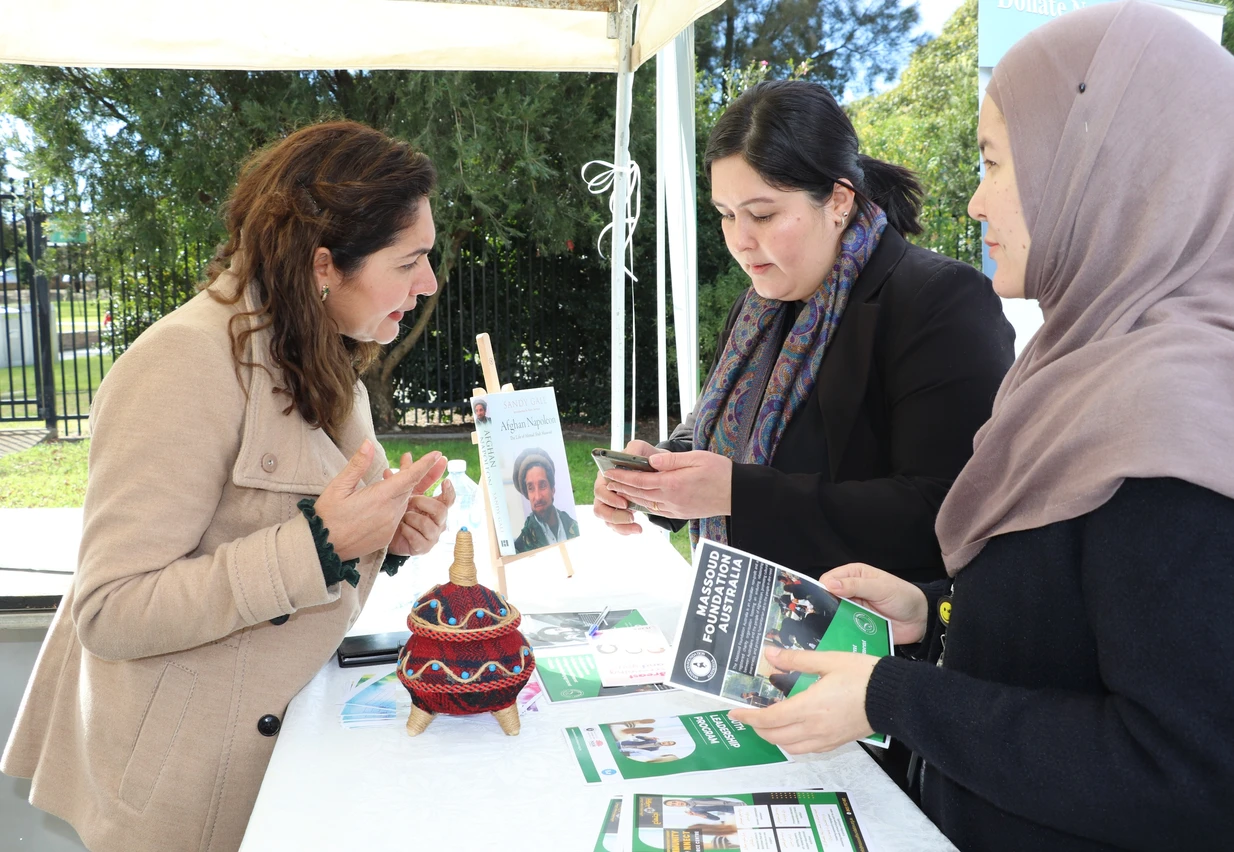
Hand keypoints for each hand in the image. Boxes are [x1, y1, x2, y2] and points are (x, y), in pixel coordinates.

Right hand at [312, 441, 446, 561]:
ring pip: (404, 502)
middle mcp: (391, 512)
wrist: (323, 549)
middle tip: (419, 460)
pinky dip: (395, 506)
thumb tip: (368, 443)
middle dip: (416, 474)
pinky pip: (398, 517)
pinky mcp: (388, 537)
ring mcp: (391, 526)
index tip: (438, 454)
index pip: (409, 477)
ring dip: (403, 491)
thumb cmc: (327, 516)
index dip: (425, 464)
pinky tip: (384, 503)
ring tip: (398, 479)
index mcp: (380, 497)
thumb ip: (357, 465)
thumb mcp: (338, 487)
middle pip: (409, 489)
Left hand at [385, 454, 455, 556]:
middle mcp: (437, 520)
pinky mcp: (423, 548)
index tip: (445, 481)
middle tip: (410, 500)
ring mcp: (432, 535)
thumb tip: (407, 455)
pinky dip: (408, 532)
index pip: (448, 497)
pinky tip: (401, 529)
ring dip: (413, 518)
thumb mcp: (400, 490)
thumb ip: (406, 474)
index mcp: (435, 506)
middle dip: (424, 503)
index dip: (449, 489)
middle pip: (442, 510)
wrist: (382, 534)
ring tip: (402, 516)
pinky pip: (419, 538)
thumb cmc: (394, 511)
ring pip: (430, 524)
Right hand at [592, 440, 663, 533]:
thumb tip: (630, 454)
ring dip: (620, 525)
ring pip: (607, 520)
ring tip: (637, 527)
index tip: (624, 503)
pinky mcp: (618, 511)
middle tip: (631, 516)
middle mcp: (605, 490)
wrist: (656, 469)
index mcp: (606, 476)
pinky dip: (625, 530)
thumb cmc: (645, 459)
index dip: (610, 498)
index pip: (600, 490)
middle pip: (599, 508)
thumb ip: (635, 449)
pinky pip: (616, 525)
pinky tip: (637, 529)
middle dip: (614, 515)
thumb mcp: (642, 450)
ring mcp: (610, 503)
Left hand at [602, 449, 730, 519]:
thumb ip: (672, 460)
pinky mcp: (680, 514)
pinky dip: (644, 504)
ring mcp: (675, 509)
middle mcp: (671, 499)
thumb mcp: (697, 458)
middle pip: (639, 493)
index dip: (623, 477)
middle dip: (621, 487)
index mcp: (673, 484)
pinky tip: (639, 500)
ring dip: (630, 497)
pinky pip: (656, 510)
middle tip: (606, 481)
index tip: (609, 472)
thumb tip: (651, 460)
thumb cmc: (720, 472)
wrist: (738, 495)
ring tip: (618, 489)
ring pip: (646, 503)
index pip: (640, 480)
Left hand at [728, 649, 878, 753]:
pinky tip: (793, 730)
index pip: (769, 719)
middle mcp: (814, 728)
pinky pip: (807, 749)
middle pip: (776, 737)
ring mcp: (826, 738)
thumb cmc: (863, 675)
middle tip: (749, 716)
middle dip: (758, 729)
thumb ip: (796, 660)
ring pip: (790, 747)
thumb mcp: (828, 660)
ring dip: (774, 738)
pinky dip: (793, 743)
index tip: (735, 713)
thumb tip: (770, 653)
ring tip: (768, 723)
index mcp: (809, 708)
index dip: (749, 717)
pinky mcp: (837, 742)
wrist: (894, 697)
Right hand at [819, 563, 928, 644]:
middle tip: (817, 619)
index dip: (821, 590)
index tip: (817, 602)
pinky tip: (833, 639)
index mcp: (853, 575)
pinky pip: (842, 629)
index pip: (828, 580)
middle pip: (826, 599)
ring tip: (822, 632)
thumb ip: (856, 585)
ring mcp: (852, 610)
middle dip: (822, 608)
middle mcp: (849, 591)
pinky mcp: (856, 626)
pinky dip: (839, 633)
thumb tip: (829, 584)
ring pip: (832, 616)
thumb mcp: (881, 587)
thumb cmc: (903, 597)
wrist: (920, 621)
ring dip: (829, 623)